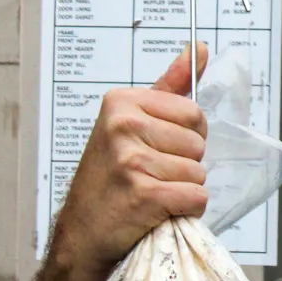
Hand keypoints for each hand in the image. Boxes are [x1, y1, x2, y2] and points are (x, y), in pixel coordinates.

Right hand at [46, 45, 208, 280]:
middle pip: (198, 143)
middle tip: (151, 175)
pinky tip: (156, 211)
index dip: (187, 137)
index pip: (194, 113)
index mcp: (122, 102)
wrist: (82, 232)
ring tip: (149, 192)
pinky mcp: (142, 194)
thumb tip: (199, 48)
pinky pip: (196, 198)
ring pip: (199, 173)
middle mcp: (123, 126)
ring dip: (182, 189)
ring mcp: (130, 160)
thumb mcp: (131, 122)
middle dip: (184, 164)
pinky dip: (184, 210)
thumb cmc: (110, 178)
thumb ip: (169, 86)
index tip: (158, 148)